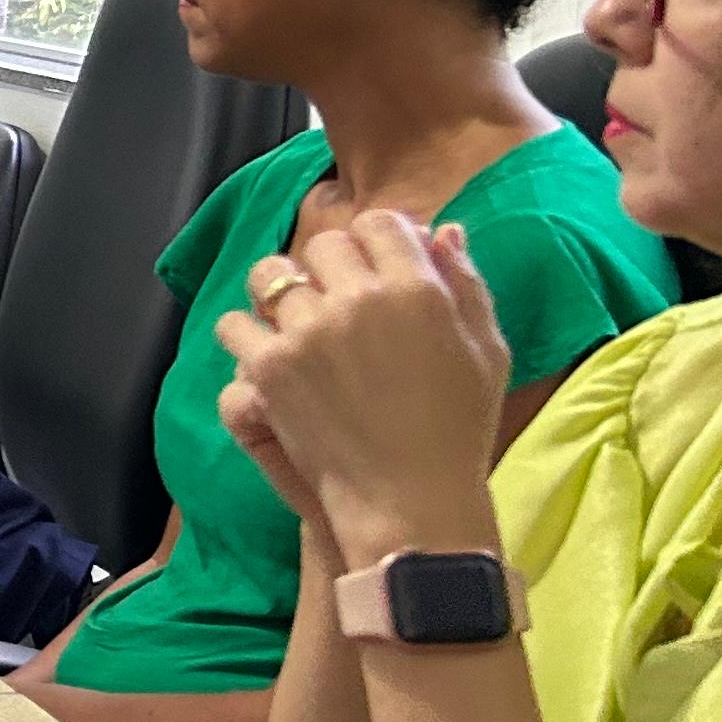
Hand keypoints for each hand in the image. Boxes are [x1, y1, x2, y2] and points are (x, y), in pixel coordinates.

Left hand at [209, 212, 512, 567]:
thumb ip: (466, 283)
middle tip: (336, 301)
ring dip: (279, 292)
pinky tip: (265, 352)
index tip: (374, 266)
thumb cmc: (459, 427)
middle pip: (323, 245)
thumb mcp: (486, 350)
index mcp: (417, 289)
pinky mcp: (270, 367)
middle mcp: (359, 300)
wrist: (411, 498)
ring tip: (294, 321)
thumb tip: (444, 229)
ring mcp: (309, 332)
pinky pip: (235, 325)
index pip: (379, 223)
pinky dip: (245, 335)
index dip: (375, 241)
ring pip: (271, 276)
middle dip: (330, 266)